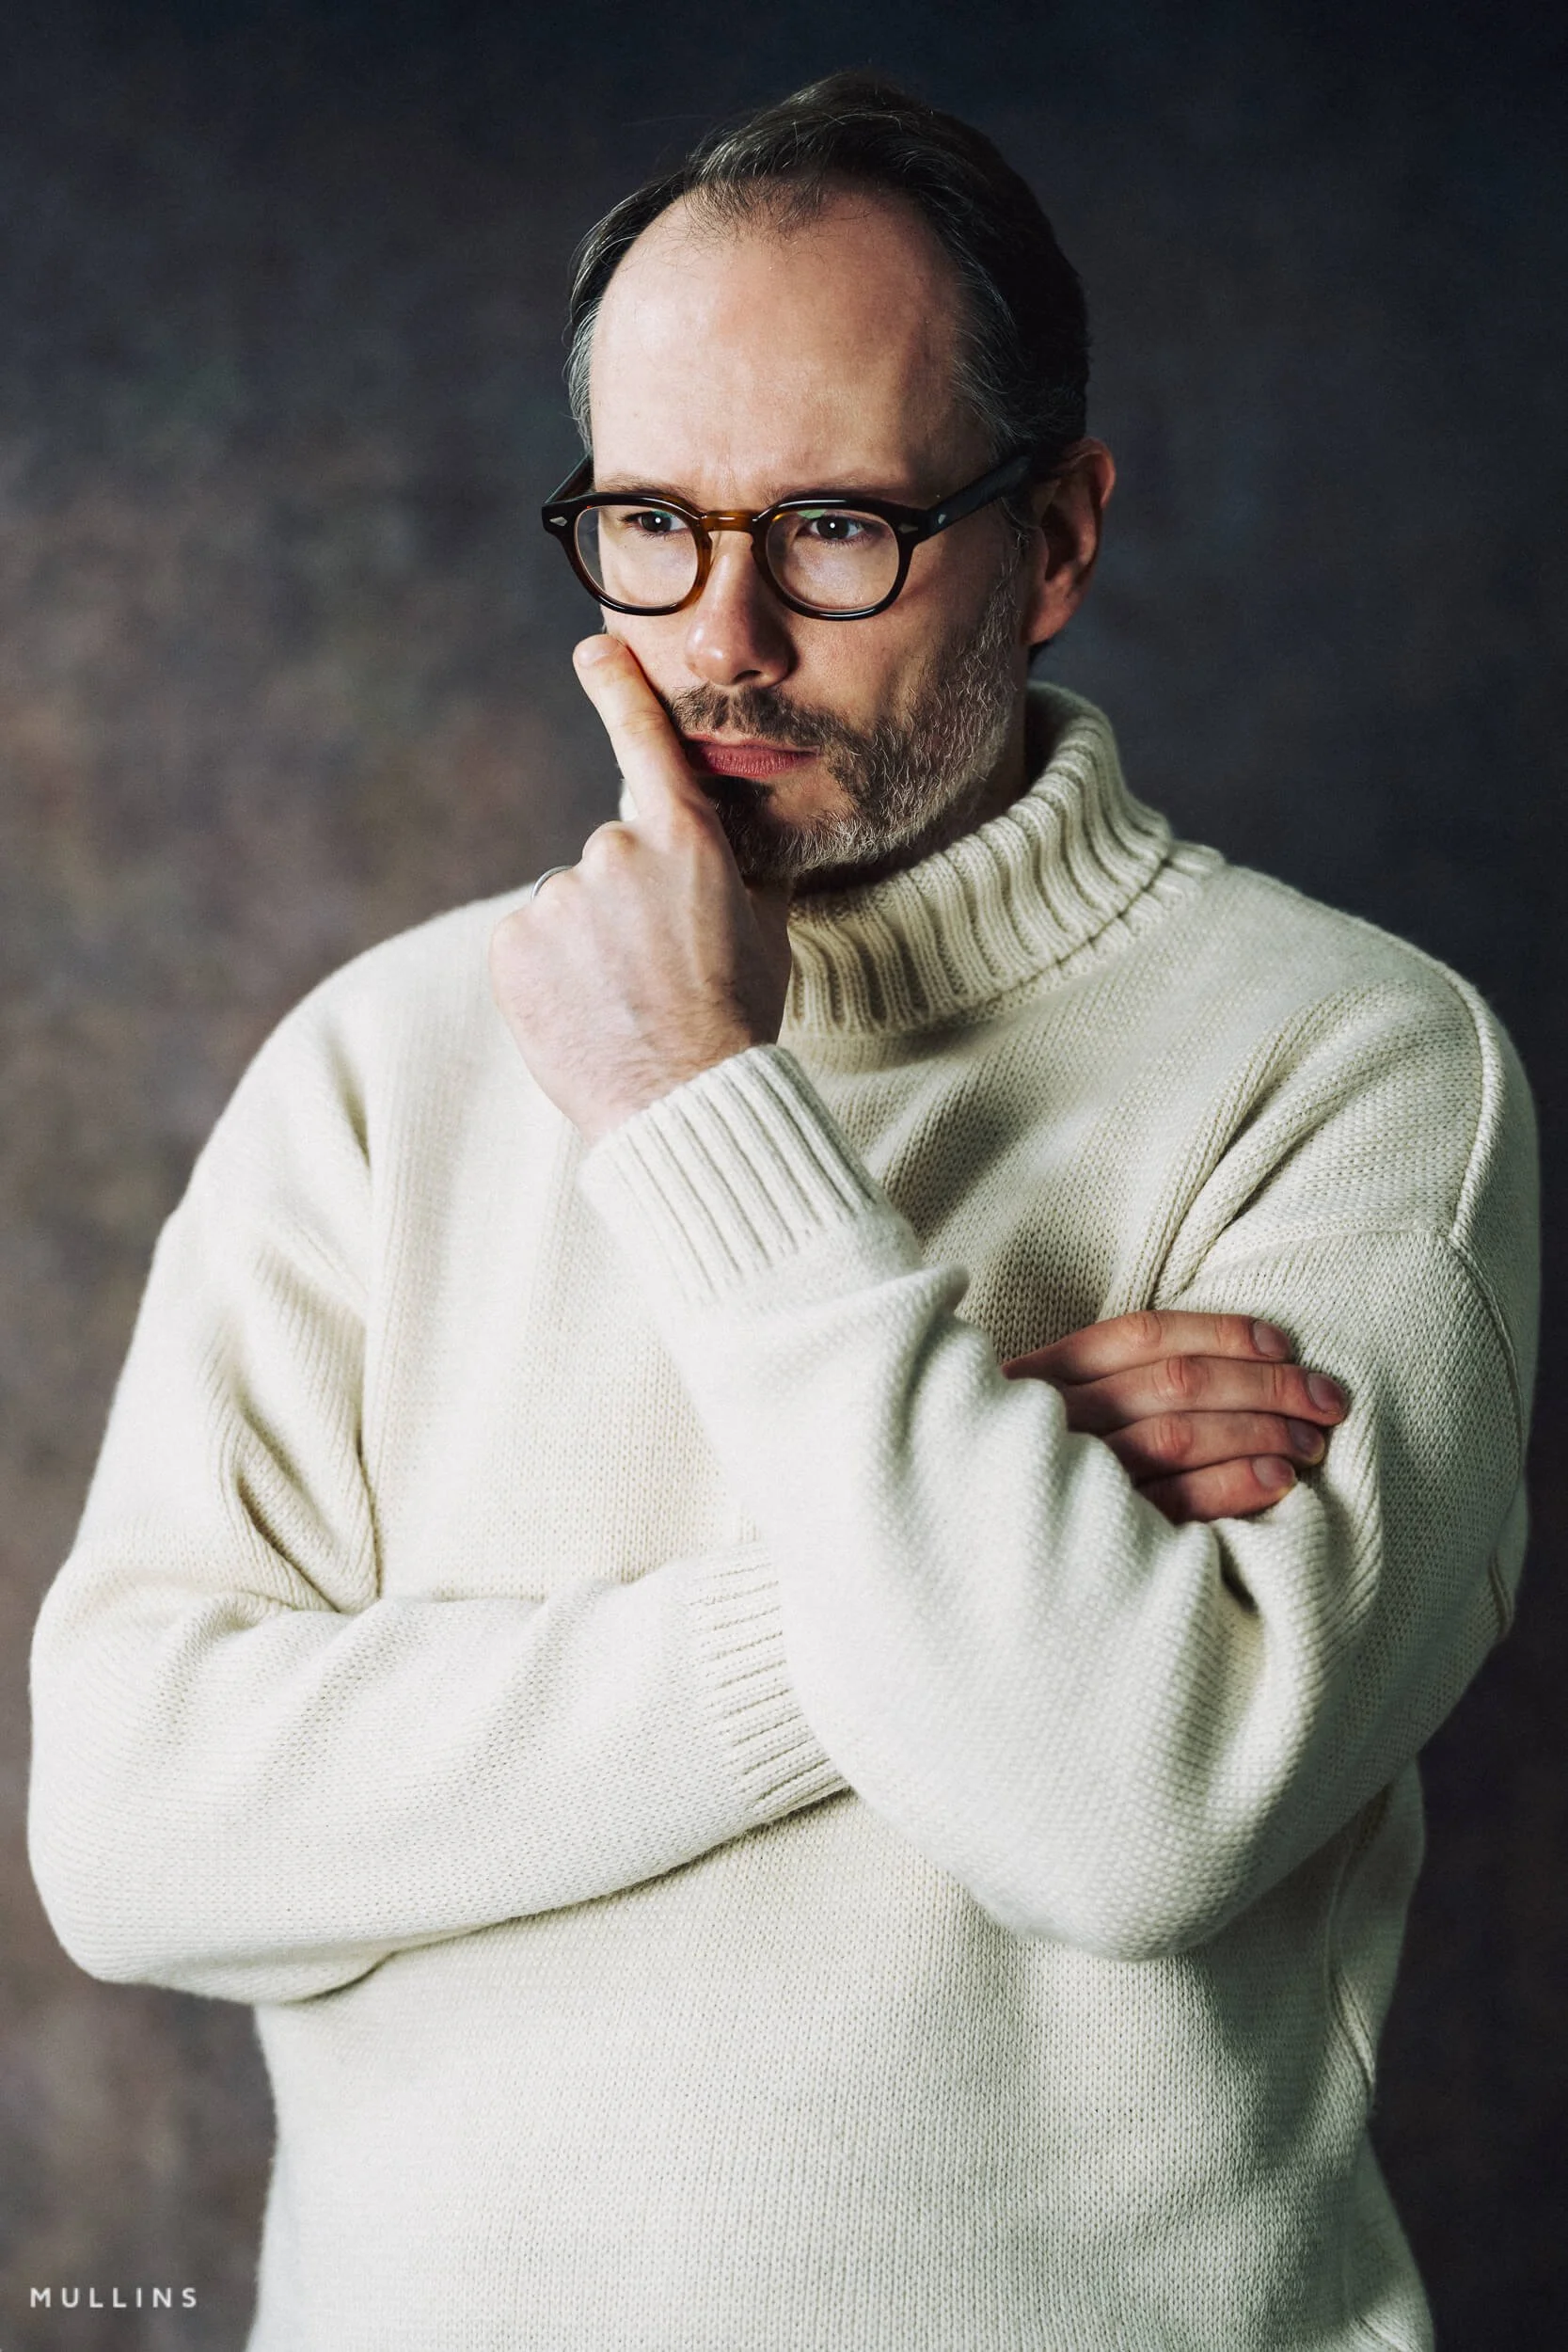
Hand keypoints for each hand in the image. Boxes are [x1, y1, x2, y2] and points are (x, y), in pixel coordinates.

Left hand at [488, 636, 794, 1143]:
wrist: (686, 1100)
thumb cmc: (738, 1019)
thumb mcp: (766, 929)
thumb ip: (742, 870)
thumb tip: (745, 842)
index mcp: (685, 838)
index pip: (646, 744)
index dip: (618, 690)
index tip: (594, 650)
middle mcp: (615, 850)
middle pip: (609, 860)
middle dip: (624, 906)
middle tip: (656, 972)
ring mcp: (559, 896)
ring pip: (569, 908)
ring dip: (587, 945)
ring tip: (622, 1003)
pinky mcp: (514, 943)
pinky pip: (530, 946)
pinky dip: (548, 975)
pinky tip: (585, 1013)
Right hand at [1000, 1310, 1346, 1524]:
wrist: (966, 1565)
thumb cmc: (1036, 1479)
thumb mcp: (1055, 1415)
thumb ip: (1117, 1385)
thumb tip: (1241, 1361)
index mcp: (1041, 1377)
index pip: (1142, 1335)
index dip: (1220, 1333)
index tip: (1283, 1343)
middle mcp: (1052, 1422)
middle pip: (1173, 1383)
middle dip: (1265, 1384)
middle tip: (1328, 1398)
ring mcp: (1068, 1481)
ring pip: (1177, 1438)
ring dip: (1259, 1433)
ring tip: (1312, 1443)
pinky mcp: (1091, 1539)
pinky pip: (1172, 1505)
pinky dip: (1231, 1487)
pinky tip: (1276, 1482)